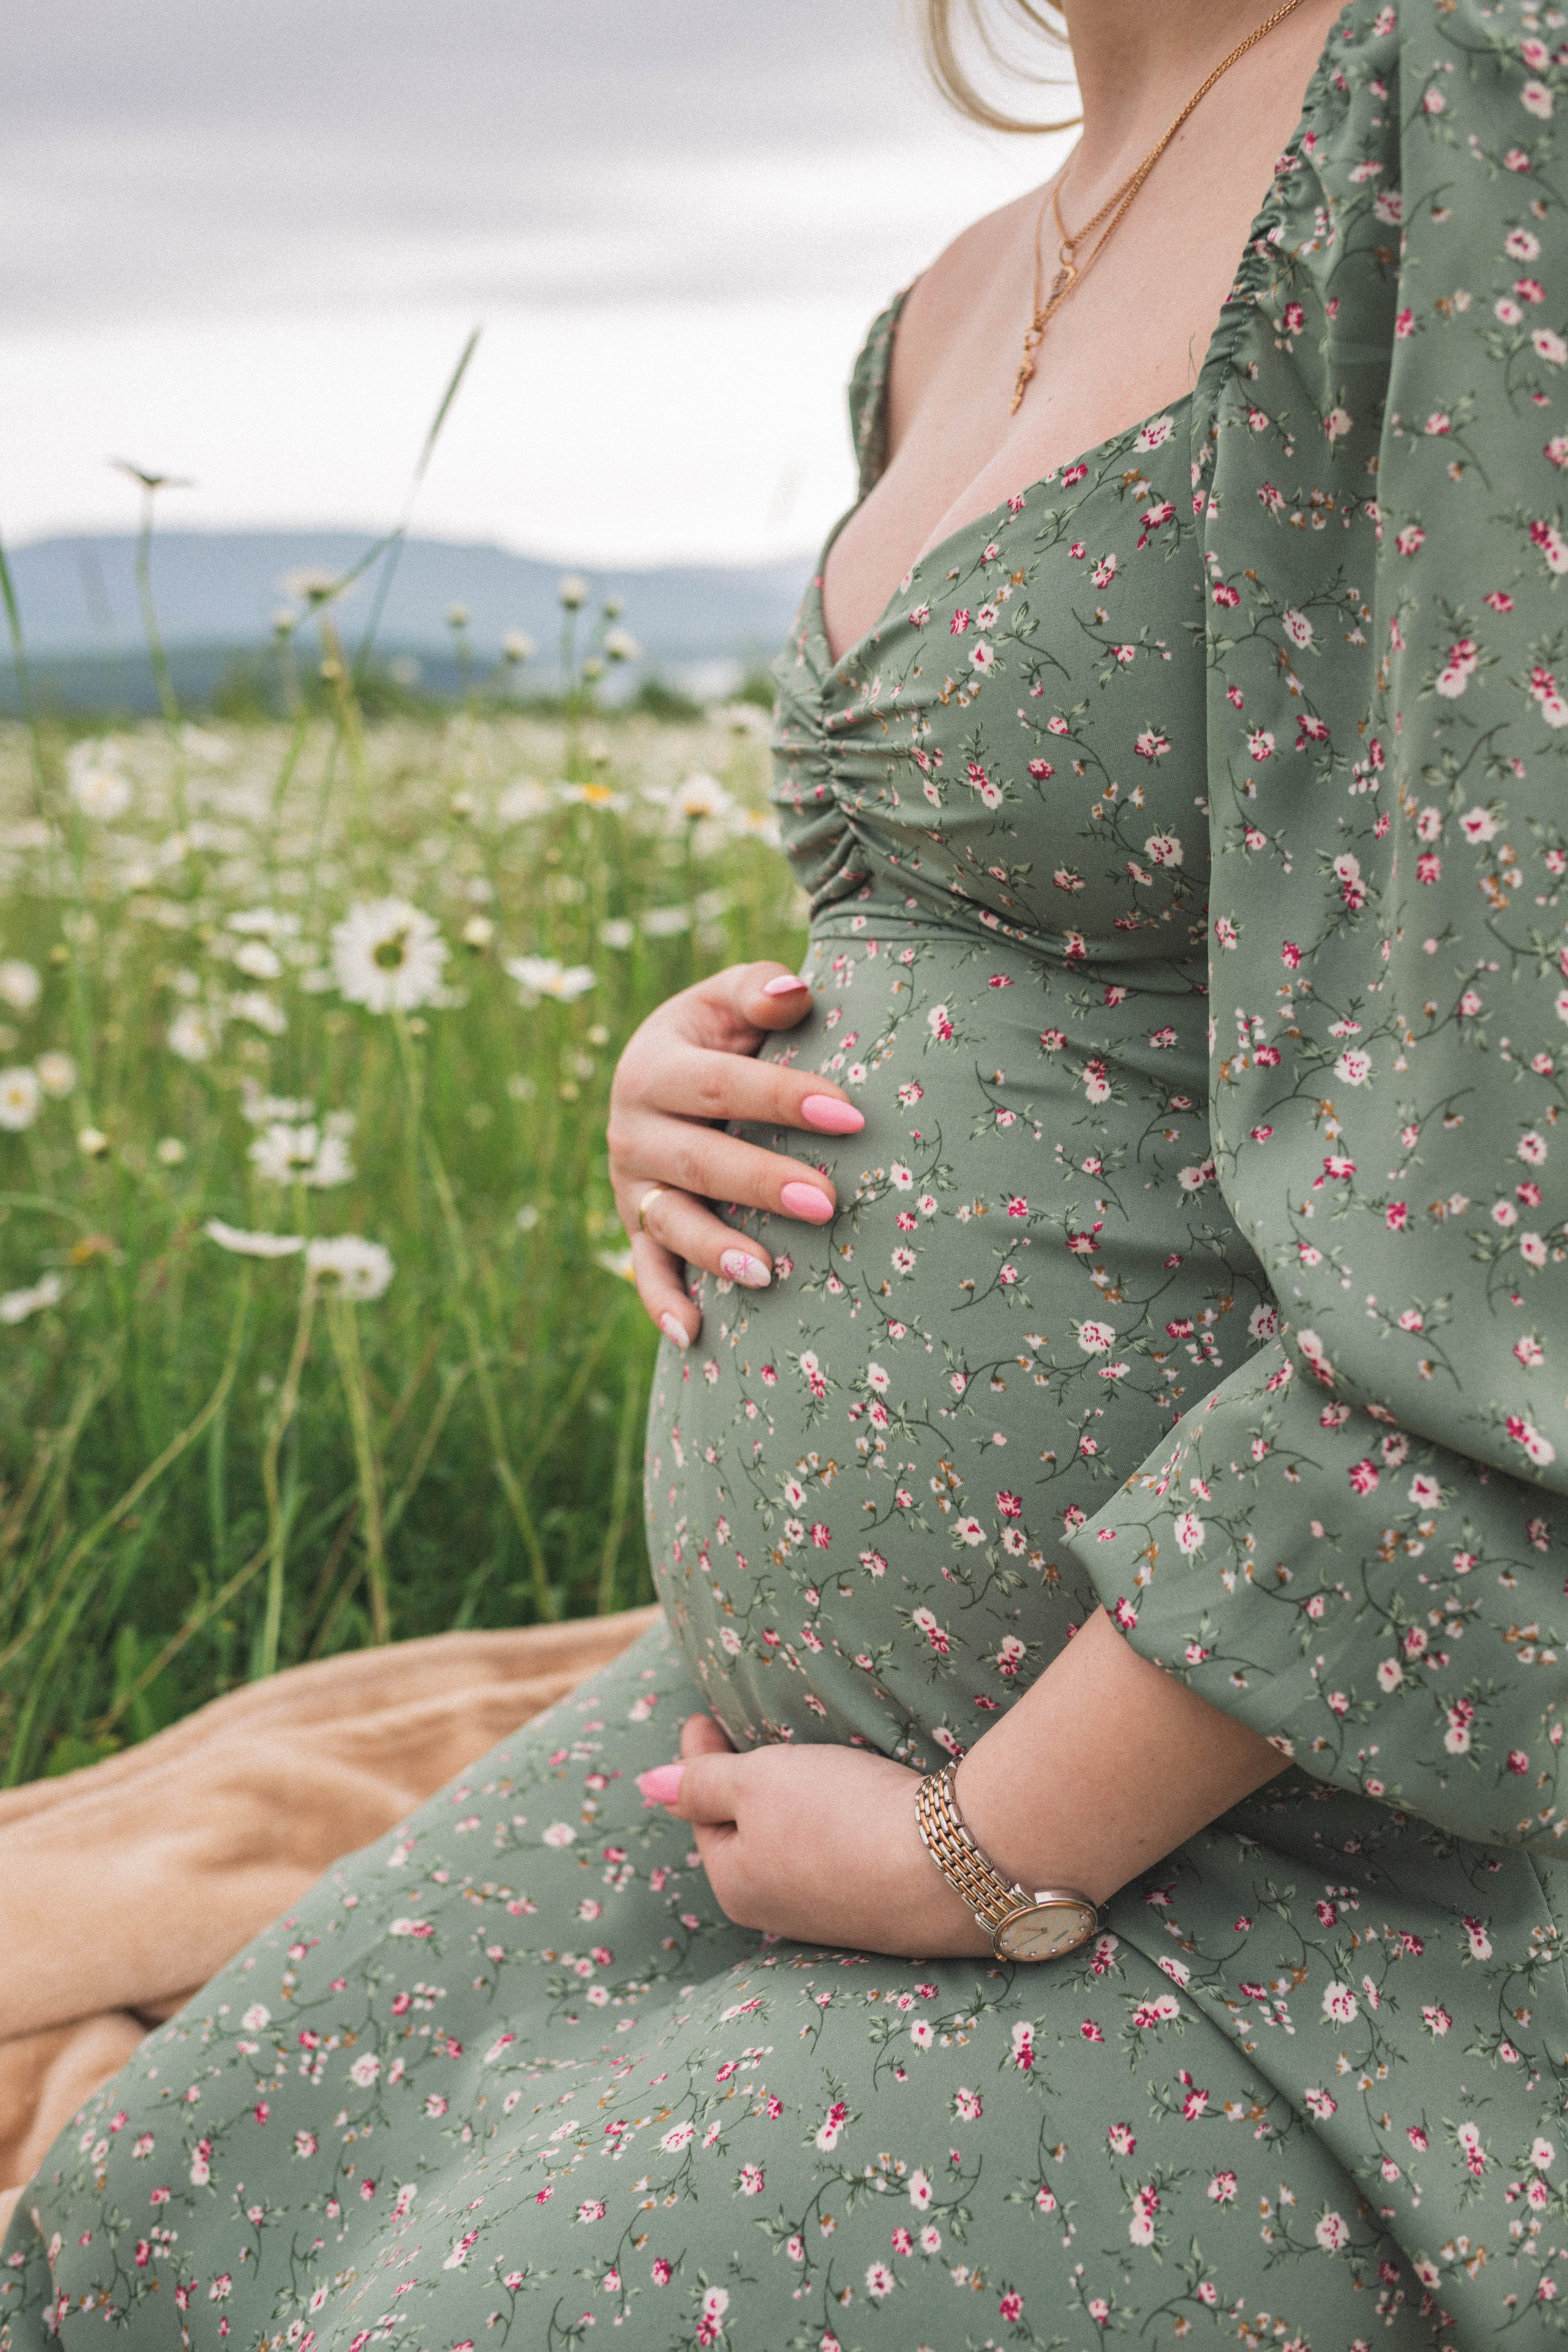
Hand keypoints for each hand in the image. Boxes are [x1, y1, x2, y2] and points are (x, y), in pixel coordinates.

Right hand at [606, 960, 864, 1348]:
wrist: (668, 1072)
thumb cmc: (721, 1035)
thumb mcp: (728, 1002)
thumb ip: (759, 993)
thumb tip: (794, 993)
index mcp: (654, 1064)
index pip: (722, 1084)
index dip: (784, 1098)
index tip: (852, 1115)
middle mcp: (631, 1128)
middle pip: (699, 1159)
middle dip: (761, 1182)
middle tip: (827, 1203)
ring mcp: (631, 1185)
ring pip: (670, 1221)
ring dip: (716, 1250)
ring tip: (767, 1274)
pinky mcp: (636, 1227)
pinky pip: (646, 1269)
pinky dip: (664, 1302)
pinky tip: (693, 1335)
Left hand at [638, 1712, 990, 1958]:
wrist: (955, 1865)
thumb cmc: (840, 1816)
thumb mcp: (757, 1784)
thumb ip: (700, 1781)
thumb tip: (645, 1787)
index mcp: (734, 1883)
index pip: (701, 1810)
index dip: (699, 1755)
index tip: (705, 1712)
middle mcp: (779, 1913)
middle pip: (748, 1837)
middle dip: (743, 1792)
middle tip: (750, 1737)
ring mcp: (837, 1918)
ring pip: (797, 1851)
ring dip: (794, 1810)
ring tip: (805, 1766)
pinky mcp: (889, 1911)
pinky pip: (845, 1860)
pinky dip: (839, 1827)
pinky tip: (858, 1805)